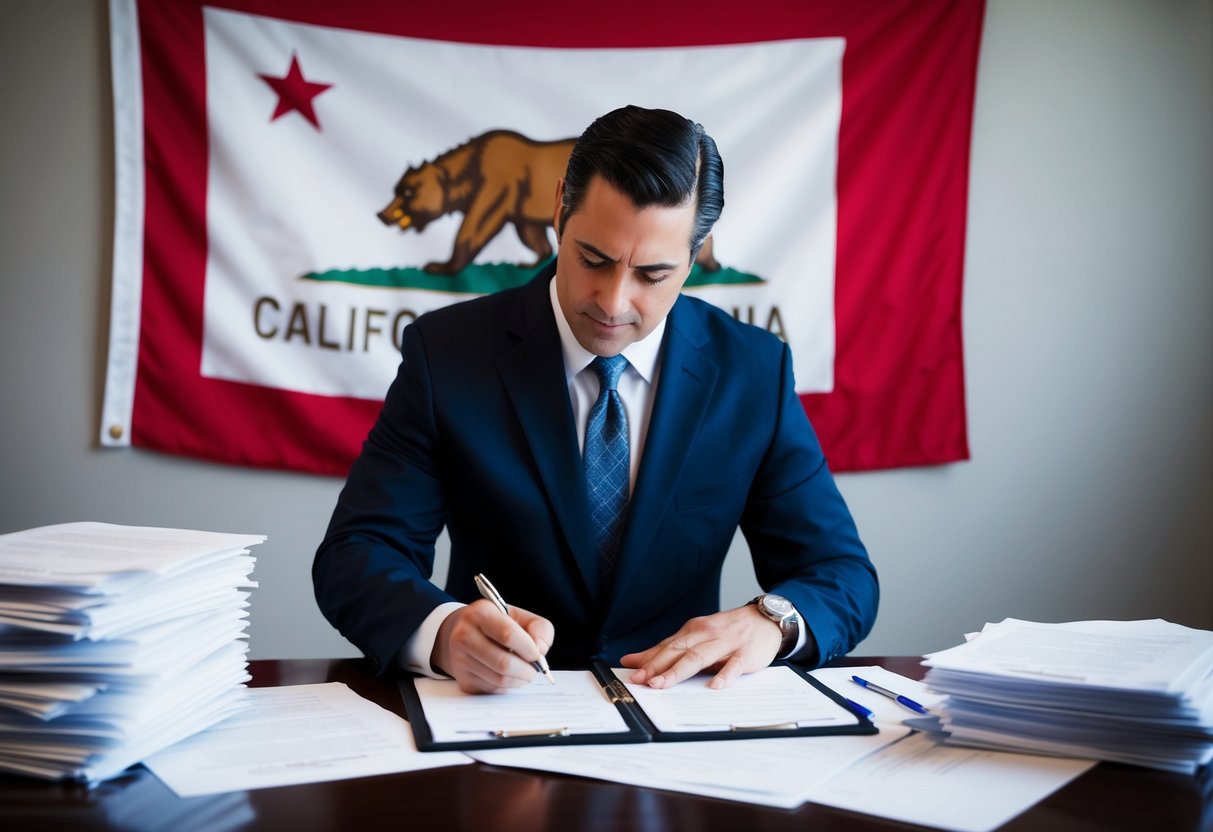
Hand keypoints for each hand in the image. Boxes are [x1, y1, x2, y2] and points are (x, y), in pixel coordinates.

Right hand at [431, 600, 553, 693]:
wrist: (463, 633)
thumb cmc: (497, 624)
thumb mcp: (519, 615)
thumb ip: (539, 628)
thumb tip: (540, 650)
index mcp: (480, 613)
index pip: (508, 635)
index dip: (528, 648)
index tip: (537, 654)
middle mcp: (464, 636)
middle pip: (504, 663)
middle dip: (527, 670)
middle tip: (534, 668)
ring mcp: (460, 659)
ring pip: (500, 679)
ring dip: (520, 679)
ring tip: (525, 672)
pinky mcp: (463, 679)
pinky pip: (493, 689)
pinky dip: (508, 686)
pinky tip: (509, 676)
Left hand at [620, 605, 781, 689]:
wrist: (765, 620)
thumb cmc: (727, 631)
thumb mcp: (697, 636)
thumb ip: (668, 649)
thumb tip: (633, 660)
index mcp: (693, 631)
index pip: (667, 647)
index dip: (648, 661)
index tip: (632, 674)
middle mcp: (707, 634)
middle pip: (679, 651)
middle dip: (659, 667)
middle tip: (642, 681)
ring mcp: (726, 643)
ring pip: (700, 657)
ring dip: (680, 671)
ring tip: (664, 684)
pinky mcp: (746, 653)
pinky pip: (734, 665)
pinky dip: (724, 675)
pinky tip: (715, 686)